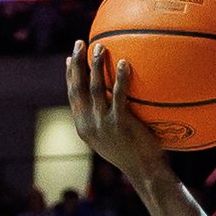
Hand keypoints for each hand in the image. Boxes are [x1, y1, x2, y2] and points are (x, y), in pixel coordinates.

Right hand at [65, 41, 168, 179]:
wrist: (145, 172)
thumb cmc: (135, 156)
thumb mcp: (114, 139)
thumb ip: (107, 121)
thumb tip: (113, 103)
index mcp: (83, 126)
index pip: (72, 95)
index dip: (70, 75)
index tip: (70, 58)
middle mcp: (88, 123)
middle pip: (77, 87)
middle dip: (76, 63)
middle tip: (80, 43)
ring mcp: (102, 123)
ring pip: (94, 87)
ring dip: (95, 64)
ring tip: (99, 47)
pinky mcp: (119, 123)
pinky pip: (118, 95)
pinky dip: (120, 77)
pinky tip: (125, 63)